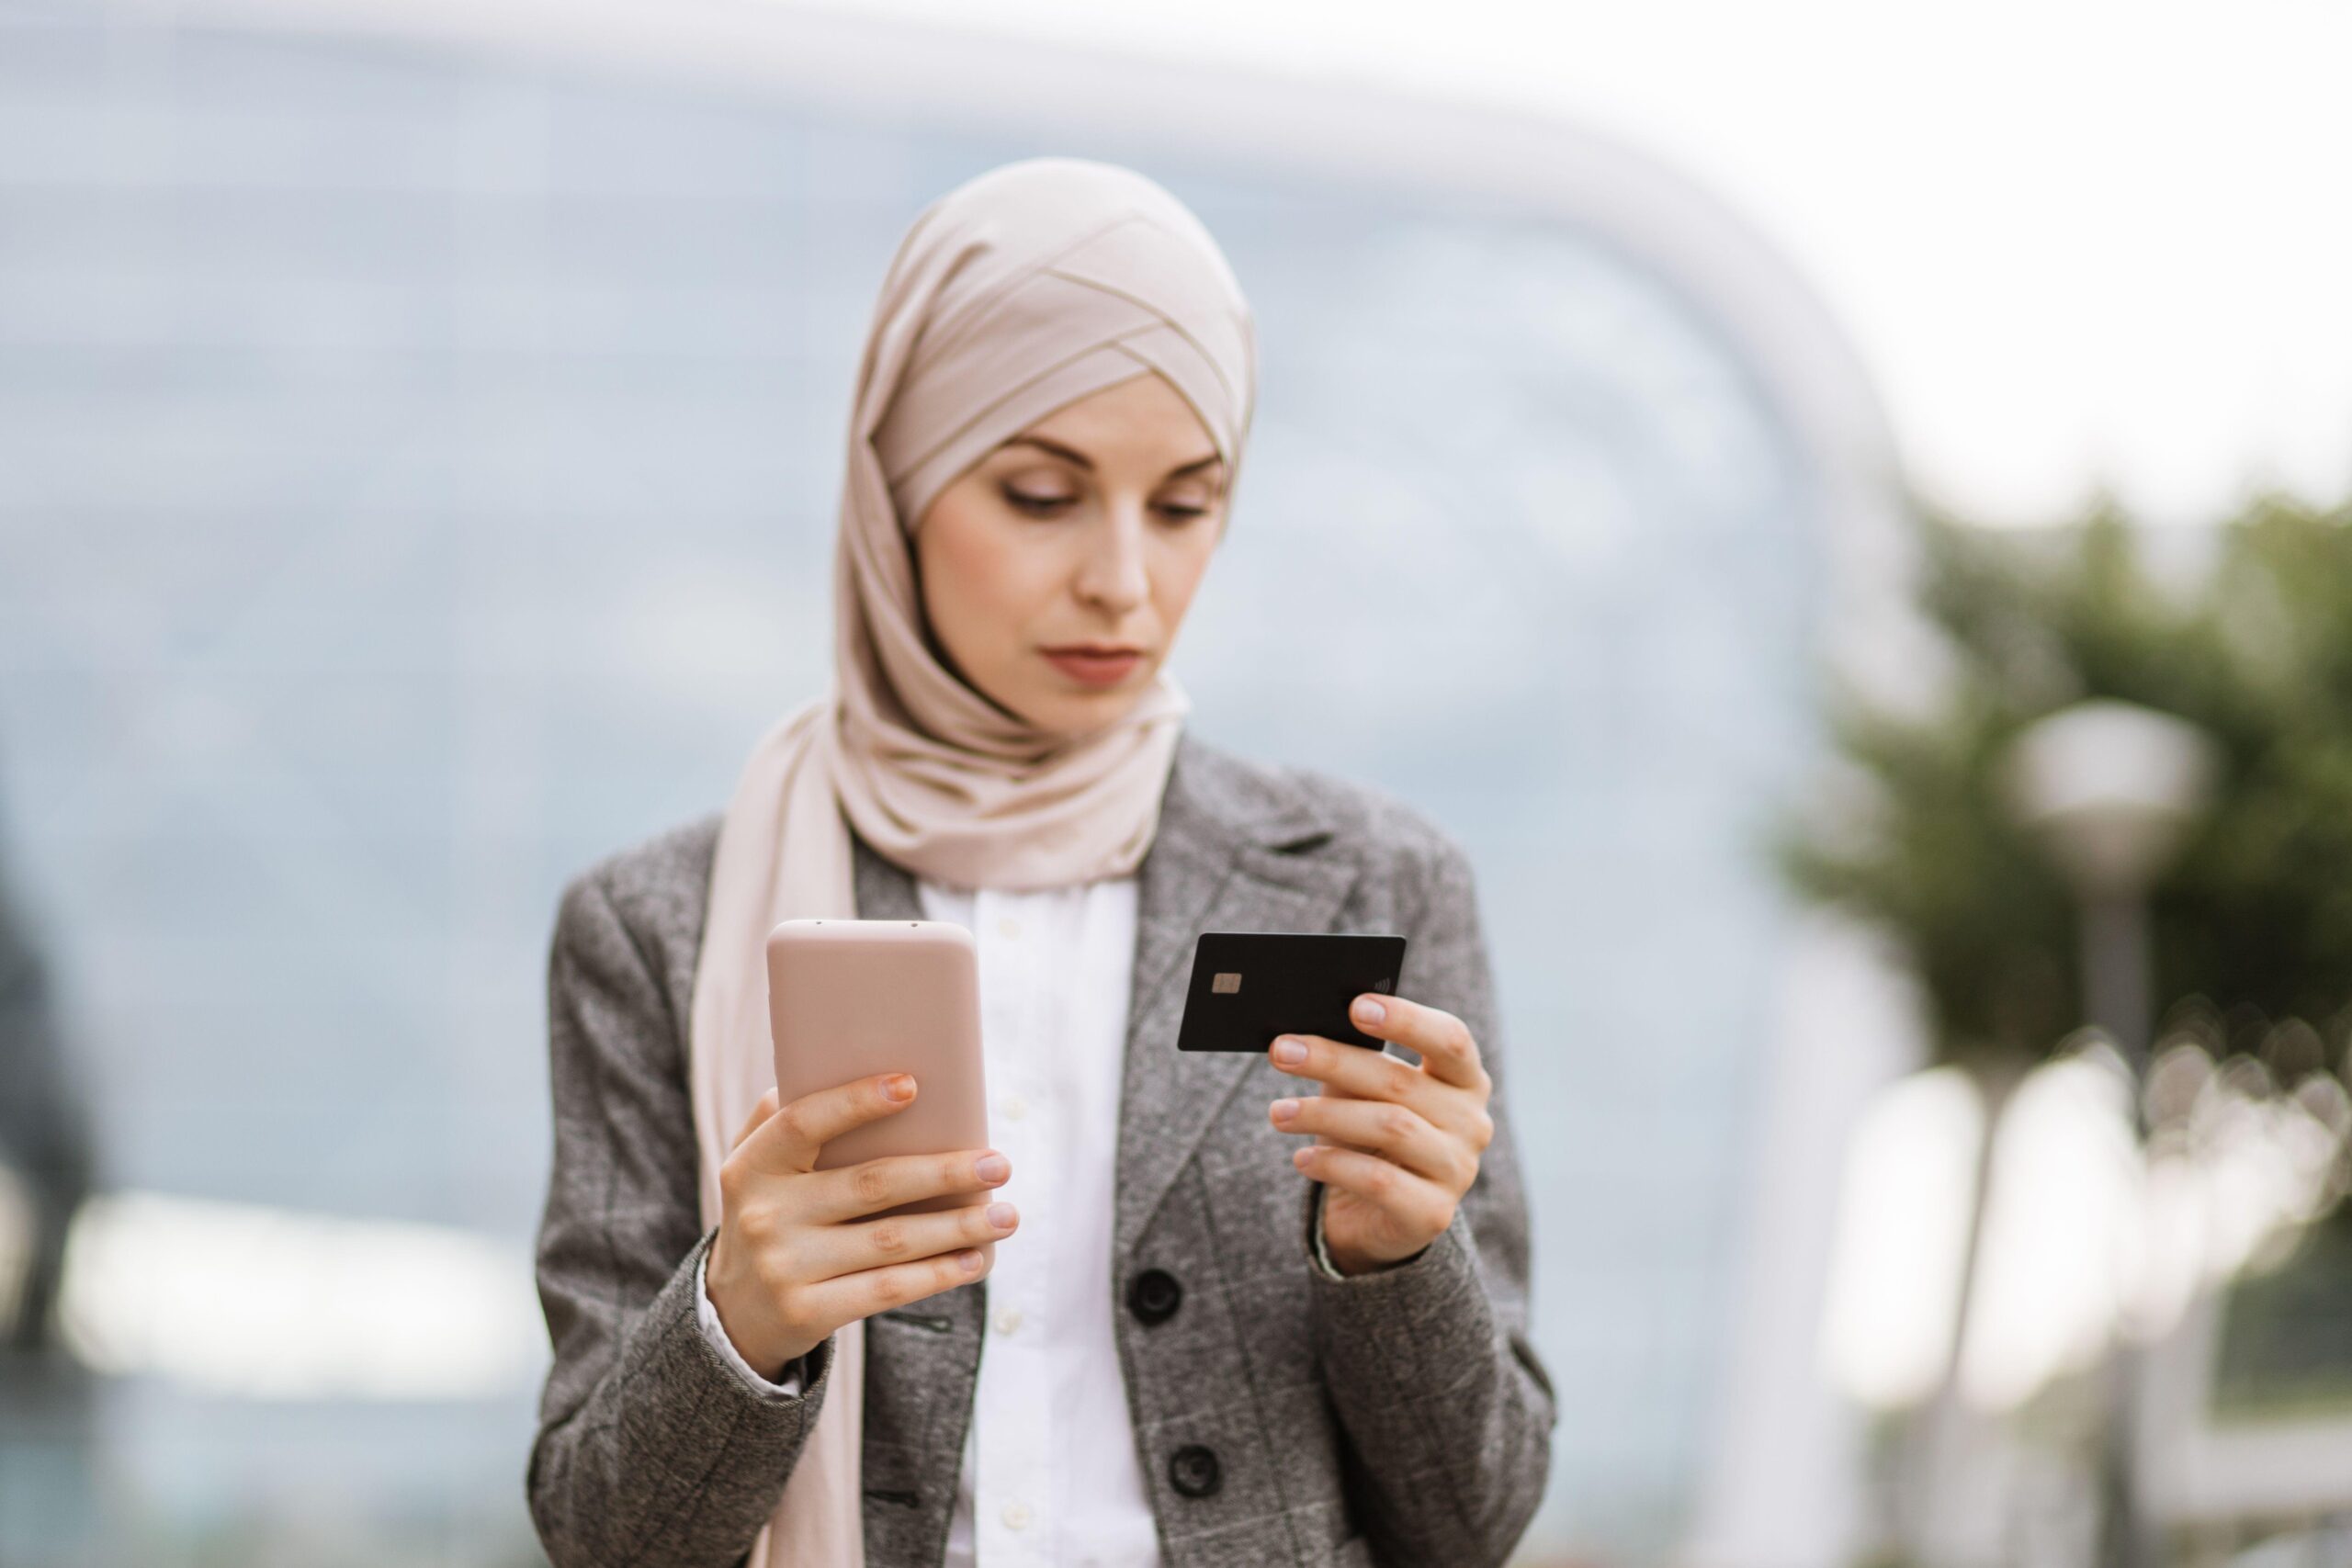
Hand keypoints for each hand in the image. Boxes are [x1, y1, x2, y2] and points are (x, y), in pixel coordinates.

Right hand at [705, 1073, 1018, 1378]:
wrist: (734, 1313)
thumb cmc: (769, 1214)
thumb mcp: (756, 1165)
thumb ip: (782, 1116)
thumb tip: (841, 1061)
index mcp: (753, 1165)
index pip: (803, 1123)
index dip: (855, 1102)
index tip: (913, 1085)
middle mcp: (764, 1215)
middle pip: (871, 1185)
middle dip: (944, 1172)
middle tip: (1000, 1164)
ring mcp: (785, 1268)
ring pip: (891, 1242)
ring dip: (958, 1227)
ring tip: (1007, 1215)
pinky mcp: (807, 1313)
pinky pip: (887, 1289)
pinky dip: (938, 1275)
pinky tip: (975, 1259)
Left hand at [1266, 993, 1493, 1276]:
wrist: (1378, 1215)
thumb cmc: (1371, 1134)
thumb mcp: (1364, 1093)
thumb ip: (1352, 1063)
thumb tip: (1302, 1039)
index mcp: (1465, 1079)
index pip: (1450, 1038)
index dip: (1406, 1019)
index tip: (1355, 1005)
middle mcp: (1472, 1122)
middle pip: (1401, 1081)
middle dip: (1334, 1061)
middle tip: (1282, 1051)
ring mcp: (1457, 1170)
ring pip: (1390, 1128)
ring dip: (1323, 1115)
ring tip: (1278, 1113)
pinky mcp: (1433, 1213)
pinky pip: (1379, 1181)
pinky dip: (1333, 1165)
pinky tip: (1302, 1159)